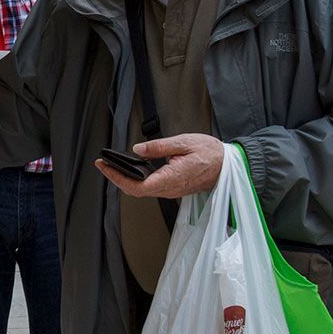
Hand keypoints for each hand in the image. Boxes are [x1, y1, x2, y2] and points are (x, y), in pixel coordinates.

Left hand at [96, 133, 224, 198]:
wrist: (229, 165)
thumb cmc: (211, 153)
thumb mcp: (184, 142)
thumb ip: (159, 147)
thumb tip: (138, 149)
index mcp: (171, 178)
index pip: (137, 186)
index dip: (117, 178)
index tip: (105, 167)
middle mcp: (169, 189)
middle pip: (135, 190)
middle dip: (116, 178)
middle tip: (103, 164)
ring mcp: (171, 190)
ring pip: (142, 190)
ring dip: (125, 180)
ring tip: (113, 166)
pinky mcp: (173, 188)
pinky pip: (151, 188)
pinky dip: (137, 180)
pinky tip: (131, 170)